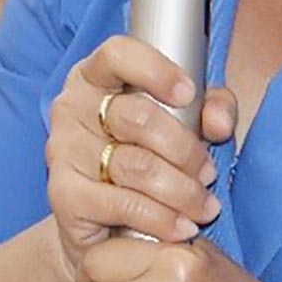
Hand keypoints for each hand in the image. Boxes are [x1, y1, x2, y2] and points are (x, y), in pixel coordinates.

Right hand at [43, 35, 230, 281]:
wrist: (102, 225)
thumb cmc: (146, 158)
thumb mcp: (184, 123)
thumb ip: (210, 108)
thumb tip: (218, 122)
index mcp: (95, 77)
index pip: (116, 54)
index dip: (155, 70)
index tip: (188, 93)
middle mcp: (72, 108)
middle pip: (136, 117)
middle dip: (185, 149)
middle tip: (208, 174)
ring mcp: (63, 151)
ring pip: (135, 165)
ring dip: (181, 190)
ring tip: (204, 206)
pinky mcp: (64, 195)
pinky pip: (122, 204)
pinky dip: (161, 218)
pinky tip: (182, 227)